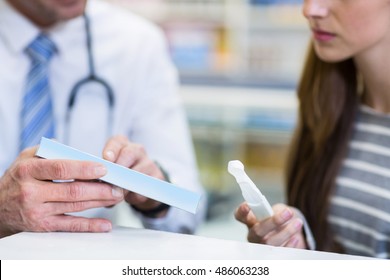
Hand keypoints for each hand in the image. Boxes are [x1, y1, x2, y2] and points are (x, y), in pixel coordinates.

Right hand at [0, 147, 123, 237]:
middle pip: (72, 190)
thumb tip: (75, 149)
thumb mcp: (25, 158)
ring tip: (116, 197)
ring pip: (75, 206)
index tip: (104, 168)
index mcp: (28, 170)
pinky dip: (90, 226)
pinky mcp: (42, 226)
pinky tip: (105, 225)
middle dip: (99, 188)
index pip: (61, 168)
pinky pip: (70, 226)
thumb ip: (49, 150)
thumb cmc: (17, 179)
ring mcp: (37, 211)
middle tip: (118, 186)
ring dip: (100, 202)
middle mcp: (31, 192)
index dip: (84, 169)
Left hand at [102, 135, 167, 216]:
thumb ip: (101, 174)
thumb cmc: (118, 174)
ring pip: (137, 171)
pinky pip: (144, 186)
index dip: (111, 150)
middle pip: (129, 154)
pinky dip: (134, 194)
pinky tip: (128, 197)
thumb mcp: (109, 171)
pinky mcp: (157, 177)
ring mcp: (148, 163)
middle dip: (119, 167)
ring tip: (116, 193)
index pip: (117, 142)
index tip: (107, 158)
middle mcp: (136, 150)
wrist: (140, 184)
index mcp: (122, 145)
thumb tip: (93, 185)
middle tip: (110, 179)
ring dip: (125, 184)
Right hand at [235, 203, 306, 248]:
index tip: (247, 205)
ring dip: (286, 232)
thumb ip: (271, 210)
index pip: (240, 216)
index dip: (242, 211)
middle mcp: (253, 235)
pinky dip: (289, 245)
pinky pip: (280, 252)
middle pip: (257, 231)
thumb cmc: (277, 218)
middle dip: (273, 221)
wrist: (287, 231)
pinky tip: (296, 237)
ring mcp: (262, 247)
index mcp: (250, 221)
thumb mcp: (273, 210)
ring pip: (270, 242)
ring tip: (298, 222)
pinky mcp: (273, 255)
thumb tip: (279, 212)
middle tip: (288, 212)